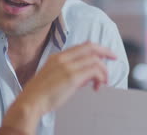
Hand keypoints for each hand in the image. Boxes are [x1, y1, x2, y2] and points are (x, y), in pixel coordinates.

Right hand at [0, 42, 115, 134]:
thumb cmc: (41, 93)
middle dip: (106, 51)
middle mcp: (63, 58)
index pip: (82, 46)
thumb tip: (88, 76)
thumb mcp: (55, 78)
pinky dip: (101, 78)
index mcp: (57, 57)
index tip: (106, 54)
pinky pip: (94, 71)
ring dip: (103, 71)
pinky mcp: (72, 76)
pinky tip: (97, 87)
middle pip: (90, 47)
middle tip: (115, 58)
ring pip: (95, 60)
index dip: (97, 48)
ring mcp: (67, 66)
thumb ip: (71, 73)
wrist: (31, 101)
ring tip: (102, 83)